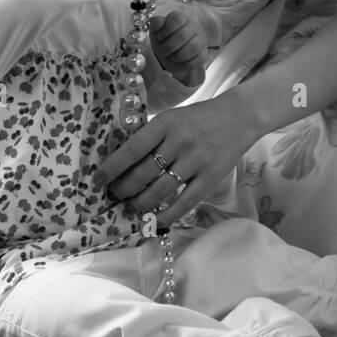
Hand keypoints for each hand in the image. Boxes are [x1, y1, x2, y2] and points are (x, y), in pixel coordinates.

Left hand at [97, 95, 254, 230]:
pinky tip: (155, 220)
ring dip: (140, 204)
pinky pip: (184, 202)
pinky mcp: (210, 177)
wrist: (239, 116)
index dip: (111, 168)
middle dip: (123, 190)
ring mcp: (196, 161)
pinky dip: (167, 214)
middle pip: (142, 174)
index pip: (131, 150)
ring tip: (131, 207)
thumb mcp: (171, 118)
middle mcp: (179, 142)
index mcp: (165, 124)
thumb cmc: (198, 118)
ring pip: (160, 191)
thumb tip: (122, 164)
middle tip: (114, 196)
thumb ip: (150, 137)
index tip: (97, 180)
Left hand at [150, 9, 206, 87]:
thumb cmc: (163, 40)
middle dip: (168, 47)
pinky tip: (179, 61)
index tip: (160, 37)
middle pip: (182, 35)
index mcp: (181, 18)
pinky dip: (185, 64)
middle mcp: (193, 27)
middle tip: (162, 51)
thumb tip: (157, 21)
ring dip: (177, 55)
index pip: (176, 19)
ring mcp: (200, 40)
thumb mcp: (156, 30)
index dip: (165, 30)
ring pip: (193, 47)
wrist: (169, 55)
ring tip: (171, 56)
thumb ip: (156, 23)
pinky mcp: (203, 53)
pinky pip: (198, 59)